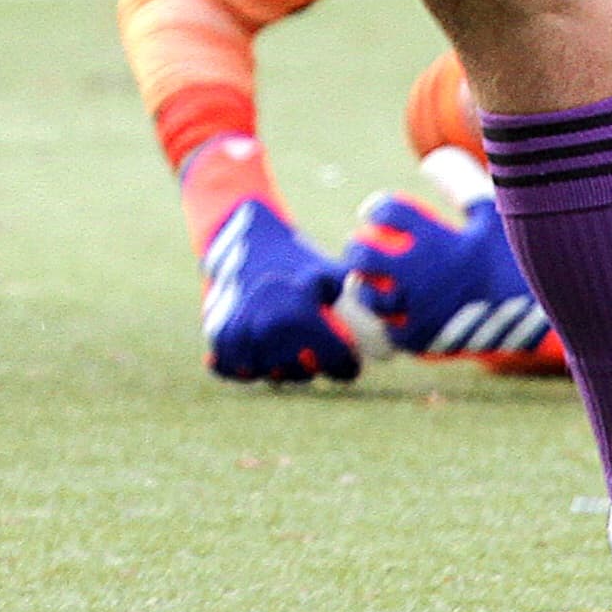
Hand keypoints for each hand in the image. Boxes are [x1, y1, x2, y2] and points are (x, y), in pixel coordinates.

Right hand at [197, 198, 366, 384]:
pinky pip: (235, 369)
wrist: (244, 236)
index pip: (337, 365)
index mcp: (299, 315)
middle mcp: (267, 329)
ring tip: (288, 346)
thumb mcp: (330, 273)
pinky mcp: (218, 335)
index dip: (346, 362)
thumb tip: (394, 328)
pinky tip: (258, 351)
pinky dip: (246, 366)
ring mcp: (239, 333)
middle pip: (304, 374)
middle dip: (314, 365)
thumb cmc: (294, 257)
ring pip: (271, 375)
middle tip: (314, 347)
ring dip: (282, 367)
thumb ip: (361, 300)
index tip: (345, 356)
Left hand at [347, 183, 553, 358]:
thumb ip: (460, 184)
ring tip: (366, 281)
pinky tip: (388, 314)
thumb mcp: (491, 216)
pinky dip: (385, 322)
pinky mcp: (424, 340)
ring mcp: (420, 309)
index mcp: (438, 239)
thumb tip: (429, 161)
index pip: (390, 212)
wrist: (536, 317)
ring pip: (370, 296)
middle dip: (358, 248)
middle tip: (362, 246)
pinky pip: (389, 331)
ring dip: (364, 286)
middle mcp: (422, 274)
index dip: (378, 209)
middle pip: (365, 254)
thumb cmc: (511, 259)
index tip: (376, 213)